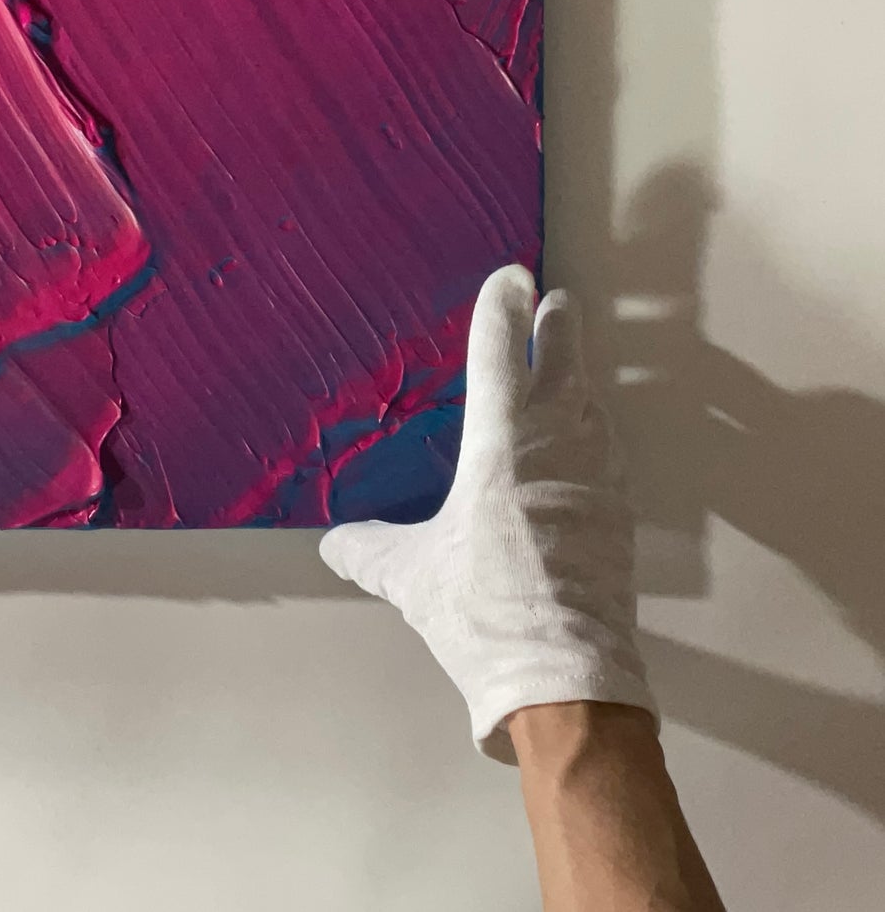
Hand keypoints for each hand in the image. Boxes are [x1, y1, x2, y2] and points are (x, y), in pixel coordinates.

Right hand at [320, 265, 655, 760]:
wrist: (563, 677)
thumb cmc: (481, 610)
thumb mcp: (410, 577)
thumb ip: (370, 550)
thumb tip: (335, 543)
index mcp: (501, 446)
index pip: (502, 356)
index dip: (503, 310)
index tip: (511, 276)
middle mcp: (556, 449)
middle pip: (565, 367)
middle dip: (560, 329)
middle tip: (557, 302)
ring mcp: (596, 483)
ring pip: (592, 411)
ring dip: (581, 382)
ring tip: (571, 371)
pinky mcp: (618, 520)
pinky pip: (605, 456)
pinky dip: (593, 435)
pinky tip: (586, 449)